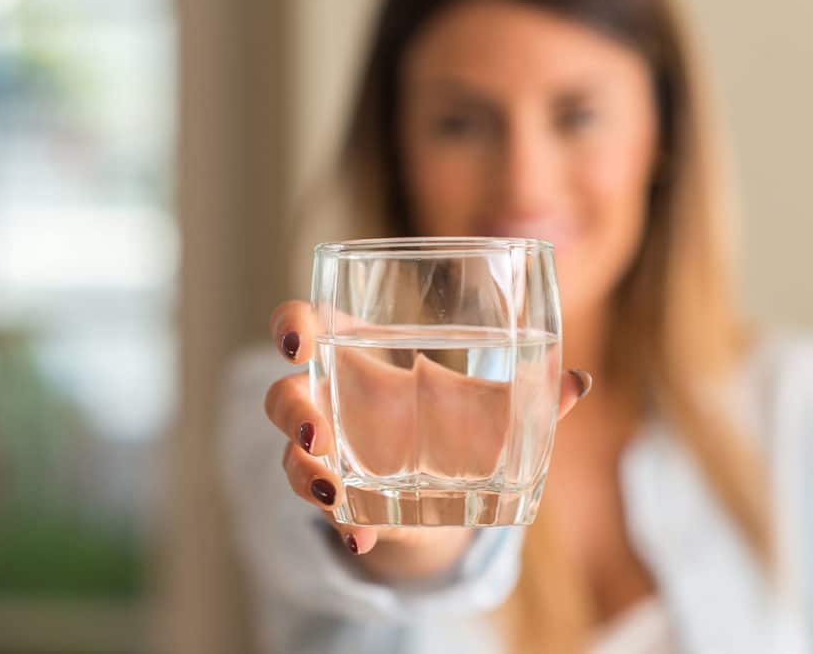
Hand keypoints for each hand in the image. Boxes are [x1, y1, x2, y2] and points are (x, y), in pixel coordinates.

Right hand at [264, 300, 590, 581]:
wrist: (443, 487)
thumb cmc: (455, 422)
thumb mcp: (488, 406)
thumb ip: (527, 395)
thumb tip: (577, 381)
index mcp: (354, 351)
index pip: (304, 324)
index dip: (290, 325)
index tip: (297, 339)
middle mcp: (329, 399)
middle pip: (283, 395)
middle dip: (292, 411)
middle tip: (318, 432)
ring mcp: (327, 452)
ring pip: (292, 455)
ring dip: (305, 473)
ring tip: (334, 492)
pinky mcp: (338, 497)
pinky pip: (326, 507)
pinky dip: (344, 523)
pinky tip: (364, 537)